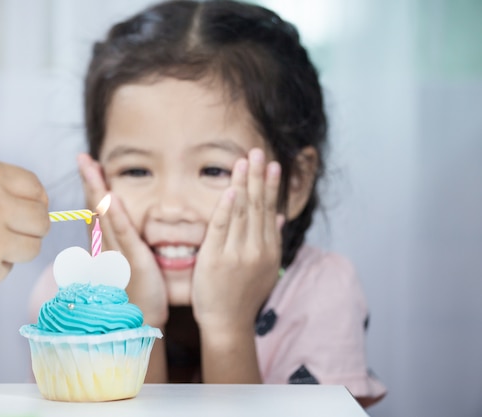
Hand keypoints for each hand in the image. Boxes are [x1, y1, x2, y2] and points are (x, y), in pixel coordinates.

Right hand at [77, 153, 167, 326]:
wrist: (140, 321)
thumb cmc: (135, 295)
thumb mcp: (124, 266)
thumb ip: (119, 247)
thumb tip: (114, 229)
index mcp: (106, 246)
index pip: (96, 211)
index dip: (91, 187)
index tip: (87, 166)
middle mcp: (106, 247)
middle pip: (95, 208)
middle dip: (88, 181)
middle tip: (82, 157)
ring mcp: (116, 253)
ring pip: (104, 216)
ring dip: (96, 189)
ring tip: (90, 166)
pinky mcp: (132, 261)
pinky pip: (123, 234)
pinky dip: (116, 215)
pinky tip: (110, 197)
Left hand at [192, 148, 284, 333]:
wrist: (228, 323)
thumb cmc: (243, 296)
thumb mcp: (265, 269)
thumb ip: (271, 240)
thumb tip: (278, 216)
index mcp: (268, 250)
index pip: (269, 210)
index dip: (270, 186)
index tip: (273, 165)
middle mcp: (256, 249)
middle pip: (257, 206)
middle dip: (258, 177)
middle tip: (259, 152)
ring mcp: (236, 253)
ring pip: (241, 212)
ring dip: (243, 185)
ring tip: (245, 161)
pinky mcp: (216, 258)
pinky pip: (221, 228)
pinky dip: (226, 208)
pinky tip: (230, 190)